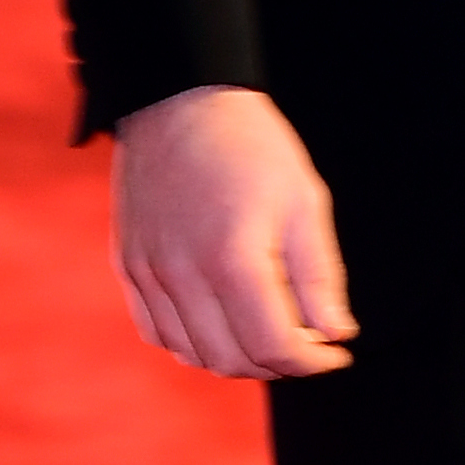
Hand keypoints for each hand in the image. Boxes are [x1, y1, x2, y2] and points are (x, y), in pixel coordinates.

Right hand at [111, 84, 356, 378]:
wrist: (178, 100)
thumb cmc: (251, 146)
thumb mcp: (305, 202)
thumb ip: (320, 277)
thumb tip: (336, 335)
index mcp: (233, 261)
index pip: (274, 347)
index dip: (313, 362)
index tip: (335, 353)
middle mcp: (182, 276)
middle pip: (232, 360)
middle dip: (277, 364)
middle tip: (306, 343)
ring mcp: (148, 274)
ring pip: (192, 354)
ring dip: (236, 357)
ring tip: (268, 331)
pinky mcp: (128, 266)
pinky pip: (158, 333)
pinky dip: (193, 343)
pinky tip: (222, 323)